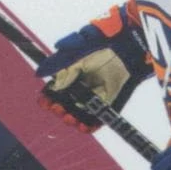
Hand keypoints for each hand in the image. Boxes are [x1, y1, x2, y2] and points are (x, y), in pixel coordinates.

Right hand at [37, 8, 150, 129]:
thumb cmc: (103, 42)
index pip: (54, 90)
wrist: (129, 44)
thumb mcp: (78, 51)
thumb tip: (40, 73)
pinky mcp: (109, 103)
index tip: (45, 101)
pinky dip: (90, 125)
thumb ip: (61, 63)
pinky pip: (97, 118)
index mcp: (70, 73)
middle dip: (58, 109)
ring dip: (71, 118)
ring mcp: (94, 96)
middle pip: (64, 104)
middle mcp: (81, 86)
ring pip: (78, 113)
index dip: (47, 97)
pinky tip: (83, 126)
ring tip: (70, 118)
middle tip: (58, 108)